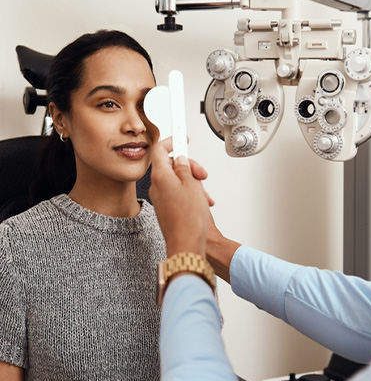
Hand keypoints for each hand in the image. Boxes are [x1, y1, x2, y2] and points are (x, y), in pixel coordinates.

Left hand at [149, 139, 211, 256]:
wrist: (185, 244)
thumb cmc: (188, 219)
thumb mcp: (193, 185)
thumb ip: (186, 168)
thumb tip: (182, 159)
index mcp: (161, 176)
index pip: (161, 149)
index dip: (172, 140)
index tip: (181, 135)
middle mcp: (157, 186)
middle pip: (171, 165)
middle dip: (188, 166)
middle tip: (201, 173)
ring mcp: (161, 198)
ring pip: (177, 180)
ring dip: (191, 181)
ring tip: (203, 193)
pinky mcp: (166, 208)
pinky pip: (177, 192)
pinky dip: (189, 192)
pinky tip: (200, 201)